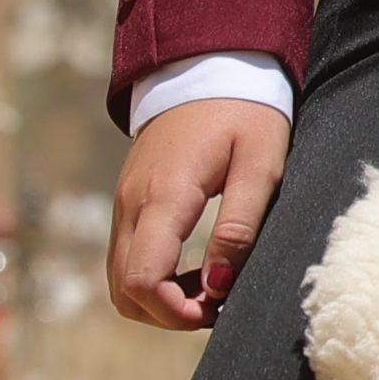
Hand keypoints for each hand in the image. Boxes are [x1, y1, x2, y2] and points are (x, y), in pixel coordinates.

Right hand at [111, 95, 291, 330]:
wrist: (208, 66)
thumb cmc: (245, 112)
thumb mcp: (259, 165)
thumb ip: (239, 227)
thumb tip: (218, 287)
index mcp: (165, 196)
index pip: (143, 279)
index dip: (176, 311)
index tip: (217, 308)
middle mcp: (132, 204)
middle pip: (124, 289)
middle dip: (167, 313)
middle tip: (217, 305)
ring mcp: (124, 203)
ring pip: (119, 279)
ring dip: (157, 299)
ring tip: (209, 289)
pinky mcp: (128, 202)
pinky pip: (126, 257)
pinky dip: (151, 279)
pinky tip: (193, 271)